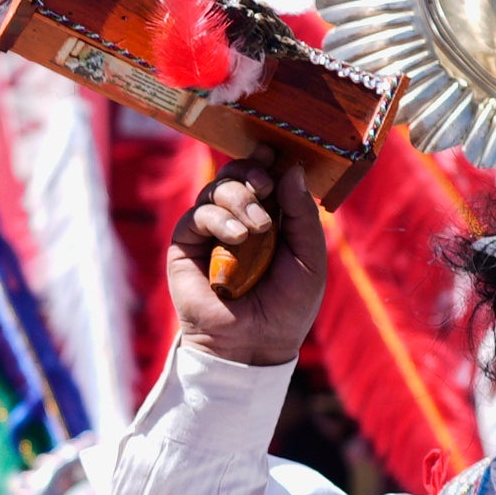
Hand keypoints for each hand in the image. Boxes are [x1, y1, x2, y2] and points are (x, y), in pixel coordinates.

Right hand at [166, 155, 326, 369]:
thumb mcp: (309, 257)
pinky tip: (236, 237)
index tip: (274, 150)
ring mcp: (211, 231)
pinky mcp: (186, 245)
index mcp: (270, 218)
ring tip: (256, 229)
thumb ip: (301, 213)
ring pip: (216, 189)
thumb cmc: (288, 306)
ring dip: (239, 199)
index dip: (268, 160)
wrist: (255, 344)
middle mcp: (239, 220)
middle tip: (266, 185)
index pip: (265, 177)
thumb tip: (291, 168)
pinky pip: (197, 215)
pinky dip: (218, 219)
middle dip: (252, 172)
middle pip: (237, 174)